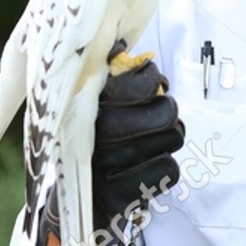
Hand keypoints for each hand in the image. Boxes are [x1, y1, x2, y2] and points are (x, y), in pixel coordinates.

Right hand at [92, 54, 185, 224]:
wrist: (73, 200)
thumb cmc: (88, 142)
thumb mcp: (87, 103)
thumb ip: (105, 72)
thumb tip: (120, 44)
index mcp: (88, 105)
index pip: (144, 82)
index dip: (155, 80)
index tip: (152, 83)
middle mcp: (96, 135)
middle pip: (167, 112)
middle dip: (168, 113)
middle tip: (159, 116)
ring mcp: (107, 168)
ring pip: (172, 139)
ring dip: (168, 139)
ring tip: (151, 142)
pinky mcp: (121, 196)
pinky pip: (169, 170)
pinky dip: (164, 168)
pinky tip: (146, 167)